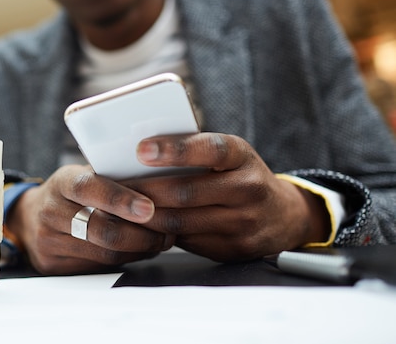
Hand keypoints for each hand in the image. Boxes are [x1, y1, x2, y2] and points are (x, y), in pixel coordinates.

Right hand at [6, 165, 173, 274]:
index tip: (149, 208)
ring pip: (105, 253)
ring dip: (140, 249)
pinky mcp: (53, 265)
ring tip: (161, 240)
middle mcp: (51, 210)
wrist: (30, 218)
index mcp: (63, 181)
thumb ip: (114, 177)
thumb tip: (161, 181)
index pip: (90, 188)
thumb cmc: (71, 193)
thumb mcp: (85, 174)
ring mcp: (49, 240)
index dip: (120, 199)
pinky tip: (140, 250)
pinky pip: (99, 267)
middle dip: (143, 233)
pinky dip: (126, 259)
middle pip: (101, 229)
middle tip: (169, 231)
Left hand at [124, 132, 329, 261]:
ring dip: (146, 215)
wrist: (282, 215)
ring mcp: (244, 222)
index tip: (141, 150)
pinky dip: (159, 234)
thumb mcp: (229, 154)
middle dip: (144, 190)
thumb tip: (140, 153)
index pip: (210, 149)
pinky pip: (186, 242)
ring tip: (121, 207)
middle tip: (115, 186)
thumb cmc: (240, 175)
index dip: (175, 150)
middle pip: (186, 191)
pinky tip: (142, 226)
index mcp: (242, 156)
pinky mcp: (233, 249)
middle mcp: (248, 188)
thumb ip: (194, 151)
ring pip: (181, 221)